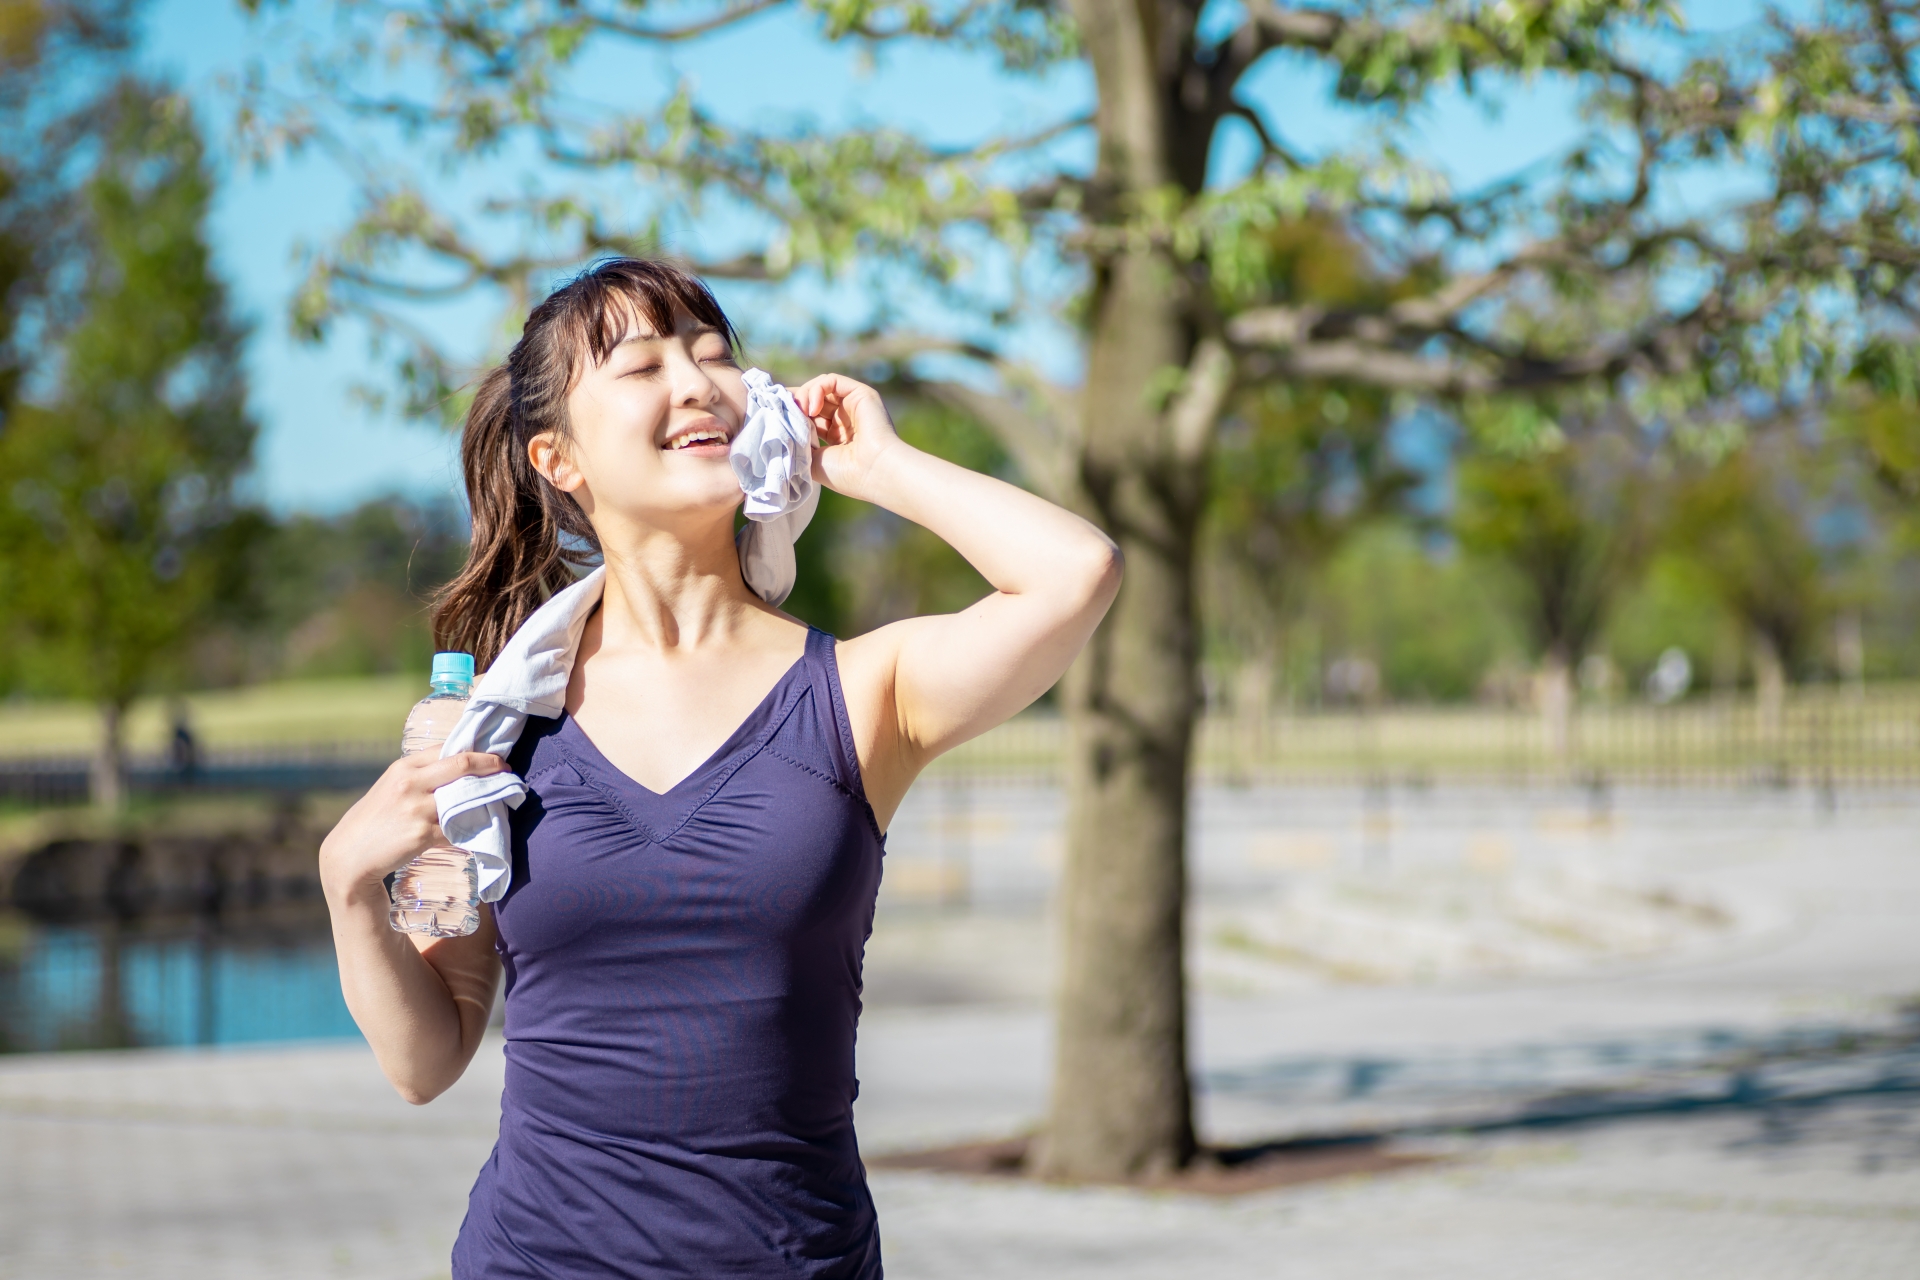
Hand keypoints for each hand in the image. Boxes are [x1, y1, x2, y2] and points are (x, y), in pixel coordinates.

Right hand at [320, 752, 507, 899]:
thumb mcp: (392, 787)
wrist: (350, 855)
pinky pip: (457, 830)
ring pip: (464, 797)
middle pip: (461, 764)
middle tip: (507, 770)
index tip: (494, 756)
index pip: (447, 749)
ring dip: (487, 799)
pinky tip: (481, 830)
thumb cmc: (375, 820)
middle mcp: (410, 783)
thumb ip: (420, 776)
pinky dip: (471, 830)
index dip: (475, 752)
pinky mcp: (422, 834)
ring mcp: (416, 809)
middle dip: (490, 765)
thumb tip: (459, 768)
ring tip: (501, 799)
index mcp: (403, 767)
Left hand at [793, 373, 902, 502]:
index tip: (776, 419)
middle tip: (781, 411)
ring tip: (798, 411)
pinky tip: (811, 408)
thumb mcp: (813, 460)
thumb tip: (781, 424)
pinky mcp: (861, 393)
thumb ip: (798, 442)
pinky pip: (831, 380)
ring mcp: (853, 405)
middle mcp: (846, 419)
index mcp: (837, 438)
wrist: (874, 472)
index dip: (792, 415)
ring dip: (803, 396)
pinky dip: (816, 389)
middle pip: (813, 400)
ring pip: (820, 388)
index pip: (809, 417)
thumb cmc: (846, 473)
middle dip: (794, 403)